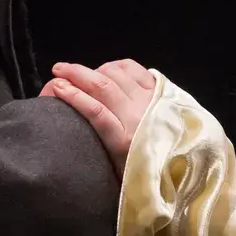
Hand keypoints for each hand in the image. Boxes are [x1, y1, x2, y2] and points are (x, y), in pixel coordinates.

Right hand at [40, 59, 155, 175]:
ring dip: (93, 69)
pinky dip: (116, 65)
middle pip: (103, 86)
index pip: (95, 112)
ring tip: (78, 71)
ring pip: (116, 74)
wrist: (180, 166)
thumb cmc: (140, 170)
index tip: (55, 86)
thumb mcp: (114, 168)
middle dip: (76, 74)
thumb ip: (97, 143)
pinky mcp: (161, 91)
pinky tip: (105, 69)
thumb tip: (72, 110)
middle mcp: (138, 117)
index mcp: (124, 142)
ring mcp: (151, 100)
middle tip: (58, 69)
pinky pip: (134, 69)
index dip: (73, 96)